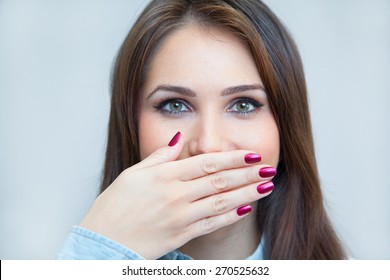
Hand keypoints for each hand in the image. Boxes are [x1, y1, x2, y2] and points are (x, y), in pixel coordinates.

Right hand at [80, 132, 275, 258]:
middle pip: (219, 180)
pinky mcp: (181, 235)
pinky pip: (212, 223)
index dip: (233, 158)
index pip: (207, 162)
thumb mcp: (132, 174)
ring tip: (266, 186)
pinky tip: (246, 207)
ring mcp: (180, 216)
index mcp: (164, 176)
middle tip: (268, 167)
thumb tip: (180, 139)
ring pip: (221, 201)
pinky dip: (231, 215)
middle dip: (248, 173)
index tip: (252, 154)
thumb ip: (159, 156)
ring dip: (247, 193)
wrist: (102, 242)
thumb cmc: (114, 206)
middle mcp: (175, 195)